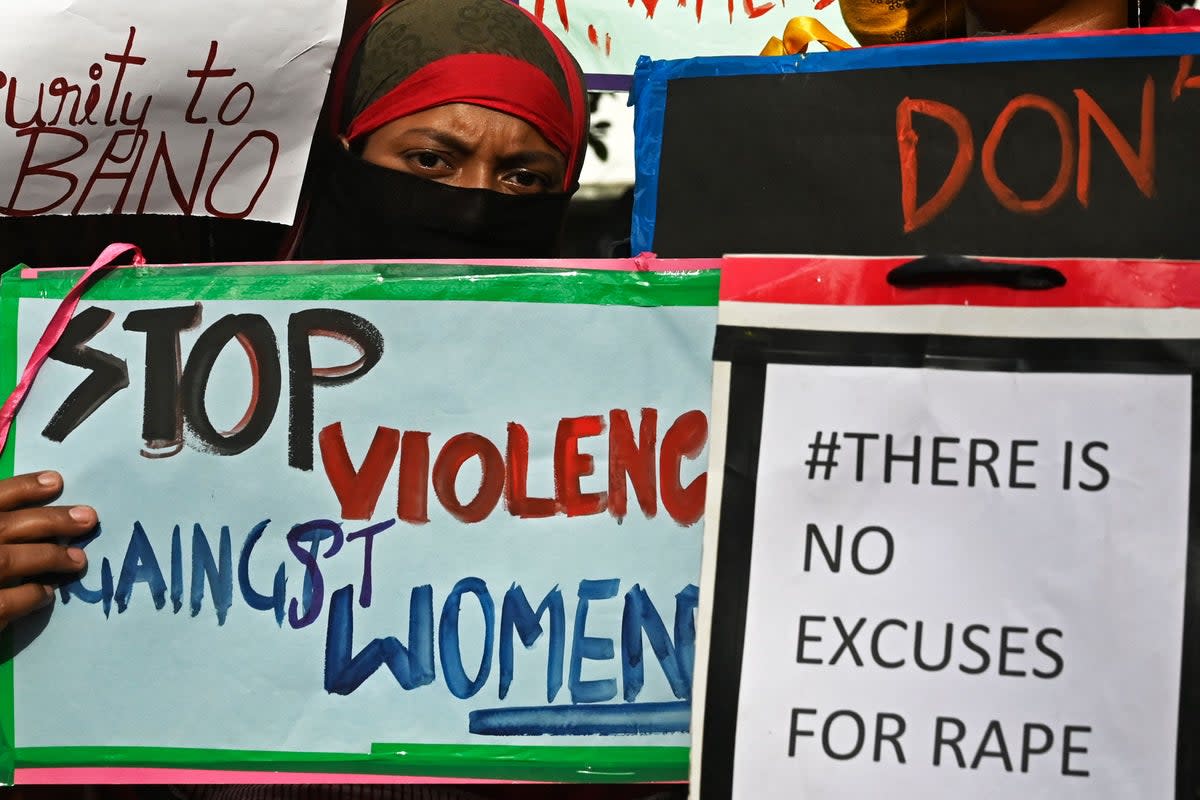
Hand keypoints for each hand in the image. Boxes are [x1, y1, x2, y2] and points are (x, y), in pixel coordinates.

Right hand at [0, 471, 94, 631]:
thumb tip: (26, 509)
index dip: (22, 487)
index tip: (56, 480)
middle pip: (5, 525)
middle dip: (50, 520)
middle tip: (88, 518)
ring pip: (8, 560)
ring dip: (49, 557)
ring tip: (79, 559)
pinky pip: (5, 603)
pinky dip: (31, 595)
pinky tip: (47, 594)